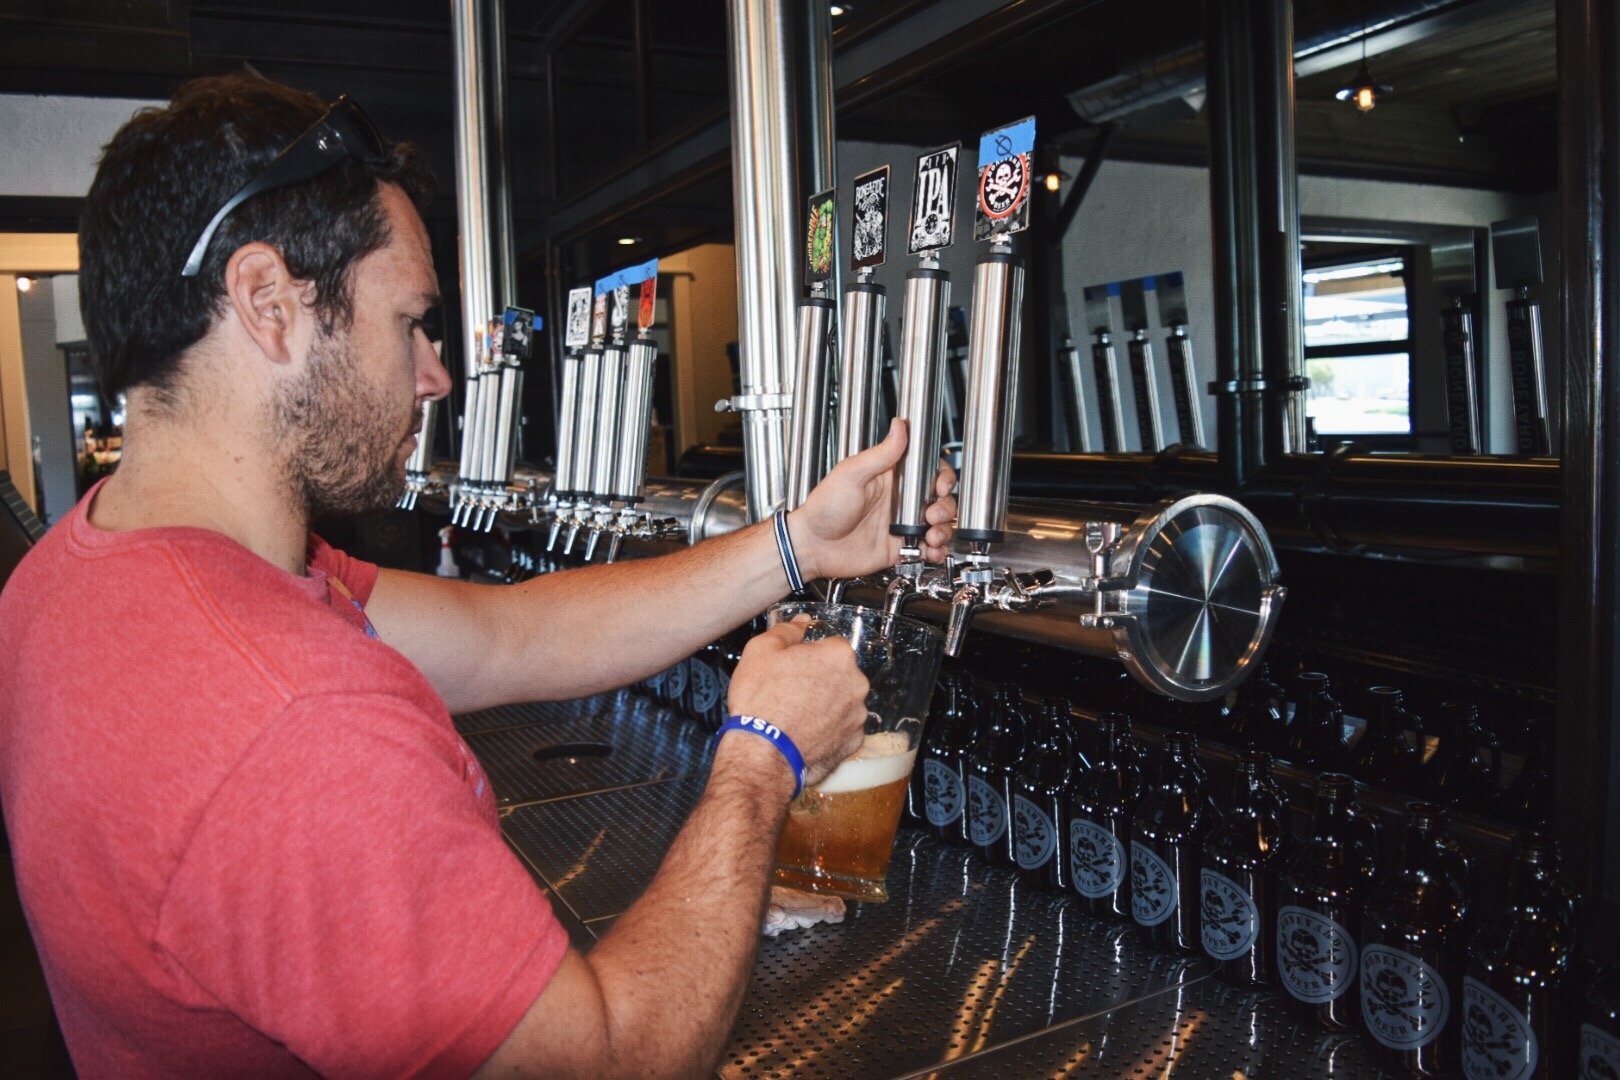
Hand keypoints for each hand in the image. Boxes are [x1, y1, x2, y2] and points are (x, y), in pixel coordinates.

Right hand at [724, 617, 866, 787]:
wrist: (764, 753)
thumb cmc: (762, 701)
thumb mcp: (761, 650)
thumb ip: (787, 630)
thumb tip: (802, 622)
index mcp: (838, 655)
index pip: (829, 645)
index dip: (808, 654)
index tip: (792, 666)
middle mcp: (856, 683)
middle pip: (839, 673)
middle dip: (820, 679)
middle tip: (790, 690)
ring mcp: (857, 715)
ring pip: (841, 701)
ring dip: (825, 704)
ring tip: (795, 714)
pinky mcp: (853, 741)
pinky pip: (841, 727)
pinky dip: (828, 728)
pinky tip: (805, 731)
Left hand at [788, 418, 956, 580]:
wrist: (812, 547)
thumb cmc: (822, 509)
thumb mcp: (851, 475)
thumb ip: (879, 454)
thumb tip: (899, 426)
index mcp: (890, 477)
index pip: (927, 470)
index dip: (942, 476)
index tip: (940, 484)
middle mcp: (899, 500)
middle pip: (940, 498)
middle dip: (945, 506)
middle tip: (931, 514)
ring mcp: (901, 524)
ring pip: (939, 524)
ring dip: (944, 529)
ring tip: (931, 535)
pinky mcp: (901, 547)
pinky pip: (929, 548)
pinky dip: (937, 550)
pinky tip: (931, 549)